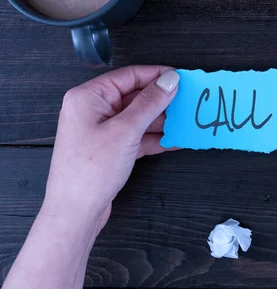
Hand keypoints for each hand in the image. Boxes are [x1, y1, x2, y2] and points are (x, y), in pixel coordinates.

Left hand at [42, 66, 179, 230]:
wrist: (76, 212)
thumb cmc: (90, 171)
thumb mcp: (126, 131)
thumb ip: (150, 103)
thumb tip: (170, 80)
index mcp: (89, 97)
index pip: (129, 76)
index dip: (158, 75)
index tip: (182, 78)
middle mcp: (93, 110)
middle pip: (135, 96)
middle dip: (162, 101)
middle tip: (188, 102)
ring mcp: (101, 130)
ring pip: (138, 117)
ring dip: (162, 122)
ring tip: (186, 123)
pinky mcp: (110, 148)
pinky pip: (137, 135)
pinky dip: (155, 138)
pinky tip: (175, 140)